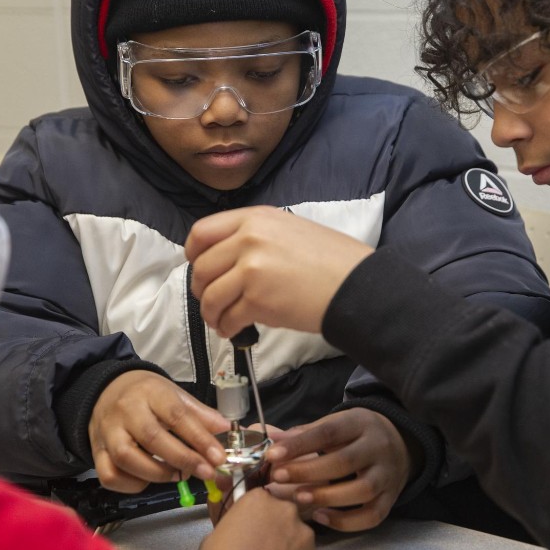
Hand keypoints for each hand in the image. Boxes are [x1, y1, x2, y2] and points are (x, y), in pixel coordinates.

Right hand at [89, 370, 228, 492]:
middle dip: (183, 459)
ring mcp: (107, 433)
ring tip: (178, 475)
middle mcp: (126, 412)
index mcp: (150, 392)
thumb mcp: (174, 394)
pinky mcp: (96, 452)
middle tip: (206, 472)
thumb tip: (225, 429)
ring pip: (127, 459)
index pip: (176, 415)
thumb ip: (199, 413)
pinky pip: (110, 475)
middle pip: (152, 438)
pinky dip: (132, 484)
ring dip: (157, 473)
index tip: (218, 456)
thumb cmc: (146, 395)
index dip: (199, 438)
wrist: (105, 390)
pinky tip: (148, 480)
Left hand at [185, 206, 372, 339]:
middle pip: (201, 268)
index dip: (193, 255)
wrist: (355, 283)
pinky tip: (235, 331)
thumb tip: (226, 259)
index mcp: (255, 218)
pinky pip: (228, 317)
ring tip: (221, 321)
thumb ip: (255, 236)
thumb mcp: (289, 229)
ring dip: (211, 314)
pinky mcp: (258, 299)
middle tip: (212, 301)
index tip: (200, 268)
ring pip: (210, 296)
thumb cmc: (331, 259)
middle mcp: (249, 238)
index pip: (201, 232)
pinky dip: (227, 328)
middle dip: (201, 290)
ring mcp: (251, 269)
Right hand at [198, 489, 318, 549]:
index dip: (252, 515)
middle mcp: (285, 509)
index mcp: (258, 499)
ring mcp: (303, 532)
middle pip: (280, 514)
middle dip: (272, 528)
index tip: (247, 527)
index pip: (257, 499)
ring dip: (285, 546)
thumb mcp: (211, 541)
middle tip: (259, 549)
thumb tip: (230, 537)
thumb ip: (227, 530)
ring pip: (295, 535)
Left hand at [264, 409, 415, 531]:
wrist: (400, 445)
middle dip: (308, 471)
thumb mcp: (335, 424)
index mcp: (360, 423)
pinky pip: (372, 516)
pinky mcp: (391, 499)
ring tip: (298, 499)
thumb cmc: (356, 435)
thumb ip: (304, 434)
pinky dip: (346, 521)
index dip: (300, 444)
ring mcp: (387, 475)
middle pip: (345, 461)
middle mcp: (378, 448)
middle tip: (278, 478)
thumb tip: (270, 439)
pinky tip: (321, 517)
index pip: (329, 432)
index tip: (272, 455)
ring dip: (327, 497)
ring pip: (362, 490)